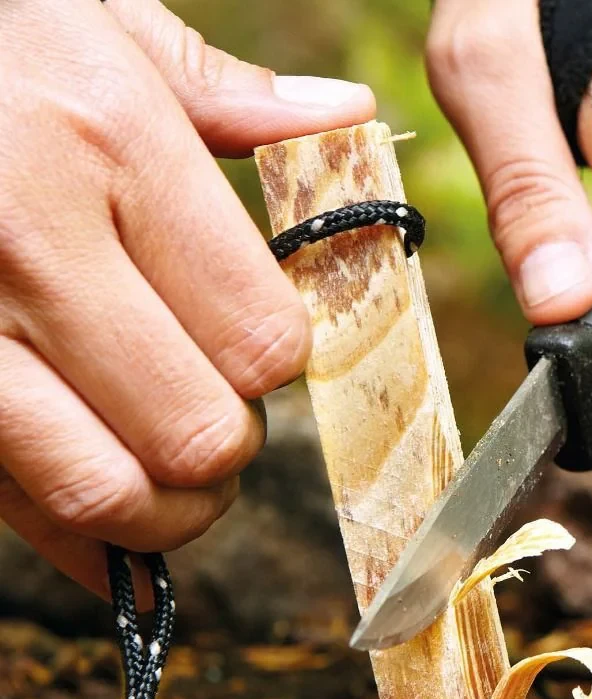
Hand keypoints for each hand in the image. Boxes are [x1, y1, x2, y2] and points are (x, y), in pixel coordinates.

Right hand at [0, 0, 374, 597]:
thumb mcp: (88, 21)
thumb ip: (218, 92)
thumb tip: (344, 118)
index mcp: (105, 141)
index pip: (262, 336)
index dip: (277, 366)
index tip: (255, 349)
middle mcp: (28, 241)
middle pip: (199, 433)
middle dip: (227, 447)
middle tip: (216, 416)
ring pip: (111, 495)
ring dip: (165, 510)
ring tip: (168, 468)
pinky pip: (24, 511)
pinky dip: (86, 539)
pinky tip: (110, 513)